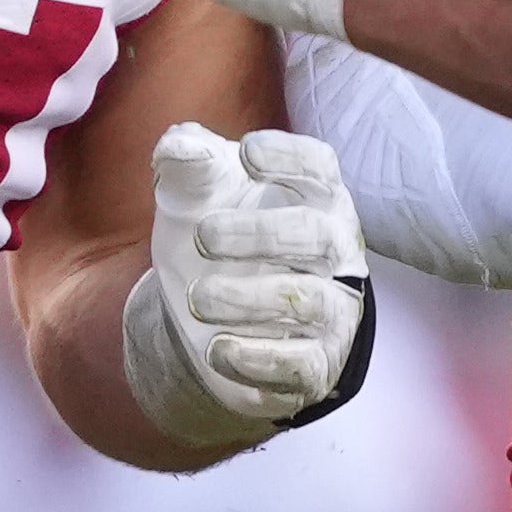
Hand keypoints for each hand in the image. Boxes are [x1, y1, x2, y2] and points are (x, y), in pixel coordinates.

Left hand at [120, 125, 377, 447]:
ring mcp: (332, 310)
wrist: (219, 321)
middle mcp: (336, 251)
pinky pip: (301, 365)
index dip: (290, 159)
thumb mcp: (200, 198)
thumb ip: (189, 165)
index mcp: (317, 199)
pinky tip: (217, 349)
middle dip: (260, 233)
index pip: (320, 170)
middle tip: (202, 235)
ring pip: (308, 302)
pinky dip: (258, 359)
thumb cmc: (224, 239)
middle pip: (315, 235)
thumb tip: (175, 146)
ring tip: (198, 298)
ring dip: (249, 298)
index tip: (246, 154)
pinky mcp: (316, 363)